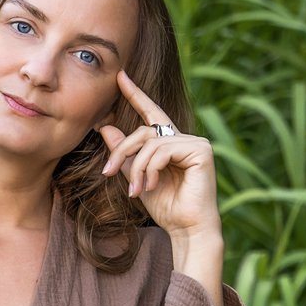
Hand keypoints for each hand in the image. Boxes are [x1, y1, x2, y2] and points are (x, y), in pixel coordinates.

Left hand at [92, 70, 219, 239]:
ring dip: (136, 168)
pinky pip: (163, 150)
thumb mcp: (135, 177)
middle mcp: (183, 139)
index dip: (135, 94)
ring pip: (150, 143)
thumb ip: (123, 153)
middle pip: (143, 131)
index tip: (120, 76)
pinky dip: (150, 169)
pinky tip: (149, 186)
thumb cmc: (165, 207)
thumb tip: (105, 126)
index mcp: (169, 144)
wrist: (186, 229)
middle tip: (107, 172)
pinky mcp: (201, 150)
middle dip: (121, 151)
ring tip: (135, 190)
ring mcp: (195, 143)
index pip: (151, 113)